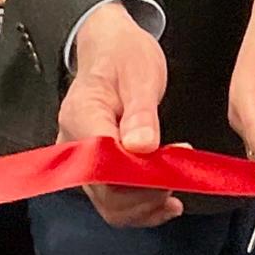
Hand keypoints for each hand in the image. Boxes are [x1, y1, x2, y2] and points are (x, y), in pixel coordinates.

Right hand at [58, 3, 180, 226]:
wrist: (109, 47)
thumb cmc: (123, 54)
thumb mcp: (140, 72)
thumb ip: (141, 112)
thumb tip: (143, 147)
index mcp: (82, 117)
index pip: (105, 166)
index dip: (139, 179)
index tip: (172, 170)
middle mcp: (74, 145)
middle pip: (106, 193)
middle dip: (147, 195)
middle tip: (180, 177)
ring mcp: (82, 160)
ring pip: (109, 204)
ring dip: (145, 207)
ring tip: (175, 195)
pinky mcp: (95, 168)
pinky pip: (112, 199)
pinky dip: (139, 207)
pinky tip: (164, 203)